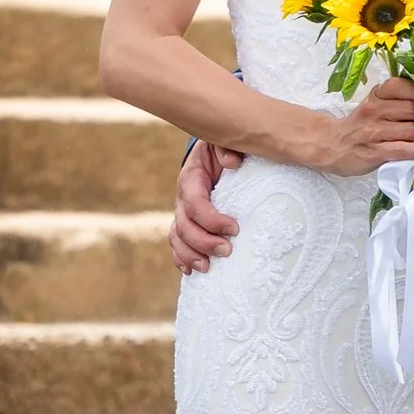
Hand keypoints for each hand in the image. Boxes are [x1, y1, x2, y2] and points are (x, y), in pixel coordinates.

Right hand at [171, 140, 241, 276]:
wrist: (216, 152)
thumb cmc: (225, 148)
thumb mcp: (224, 142)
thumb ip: (226, 148)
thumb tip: (232, 163)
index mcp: (191, 179)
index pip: (195, 204)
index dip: (212, 220)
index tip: (235, 229)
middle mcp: (182, 198)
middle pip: (184, 226)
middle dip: (204, 242)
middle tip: (227, 251)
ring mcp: (182, 213)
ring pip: (177, 238)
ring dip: (190, 255)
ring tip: (207, 268)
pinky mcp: (187, 223)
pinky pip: (178, 244)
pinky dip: (181, 259)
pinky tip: (191, 272)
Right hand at [309, 76, 413, 175]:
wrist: (330, 145)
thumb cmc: (358, 126)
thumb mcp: (372, 104)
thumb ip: (395, 101)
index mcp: (375, 95)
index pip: (402, 86)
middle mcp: (374, 110)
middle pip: (412, 109)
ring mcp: (373, 132)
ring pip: (411, 130)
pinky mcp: (374, 153)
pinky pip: (404, 150)